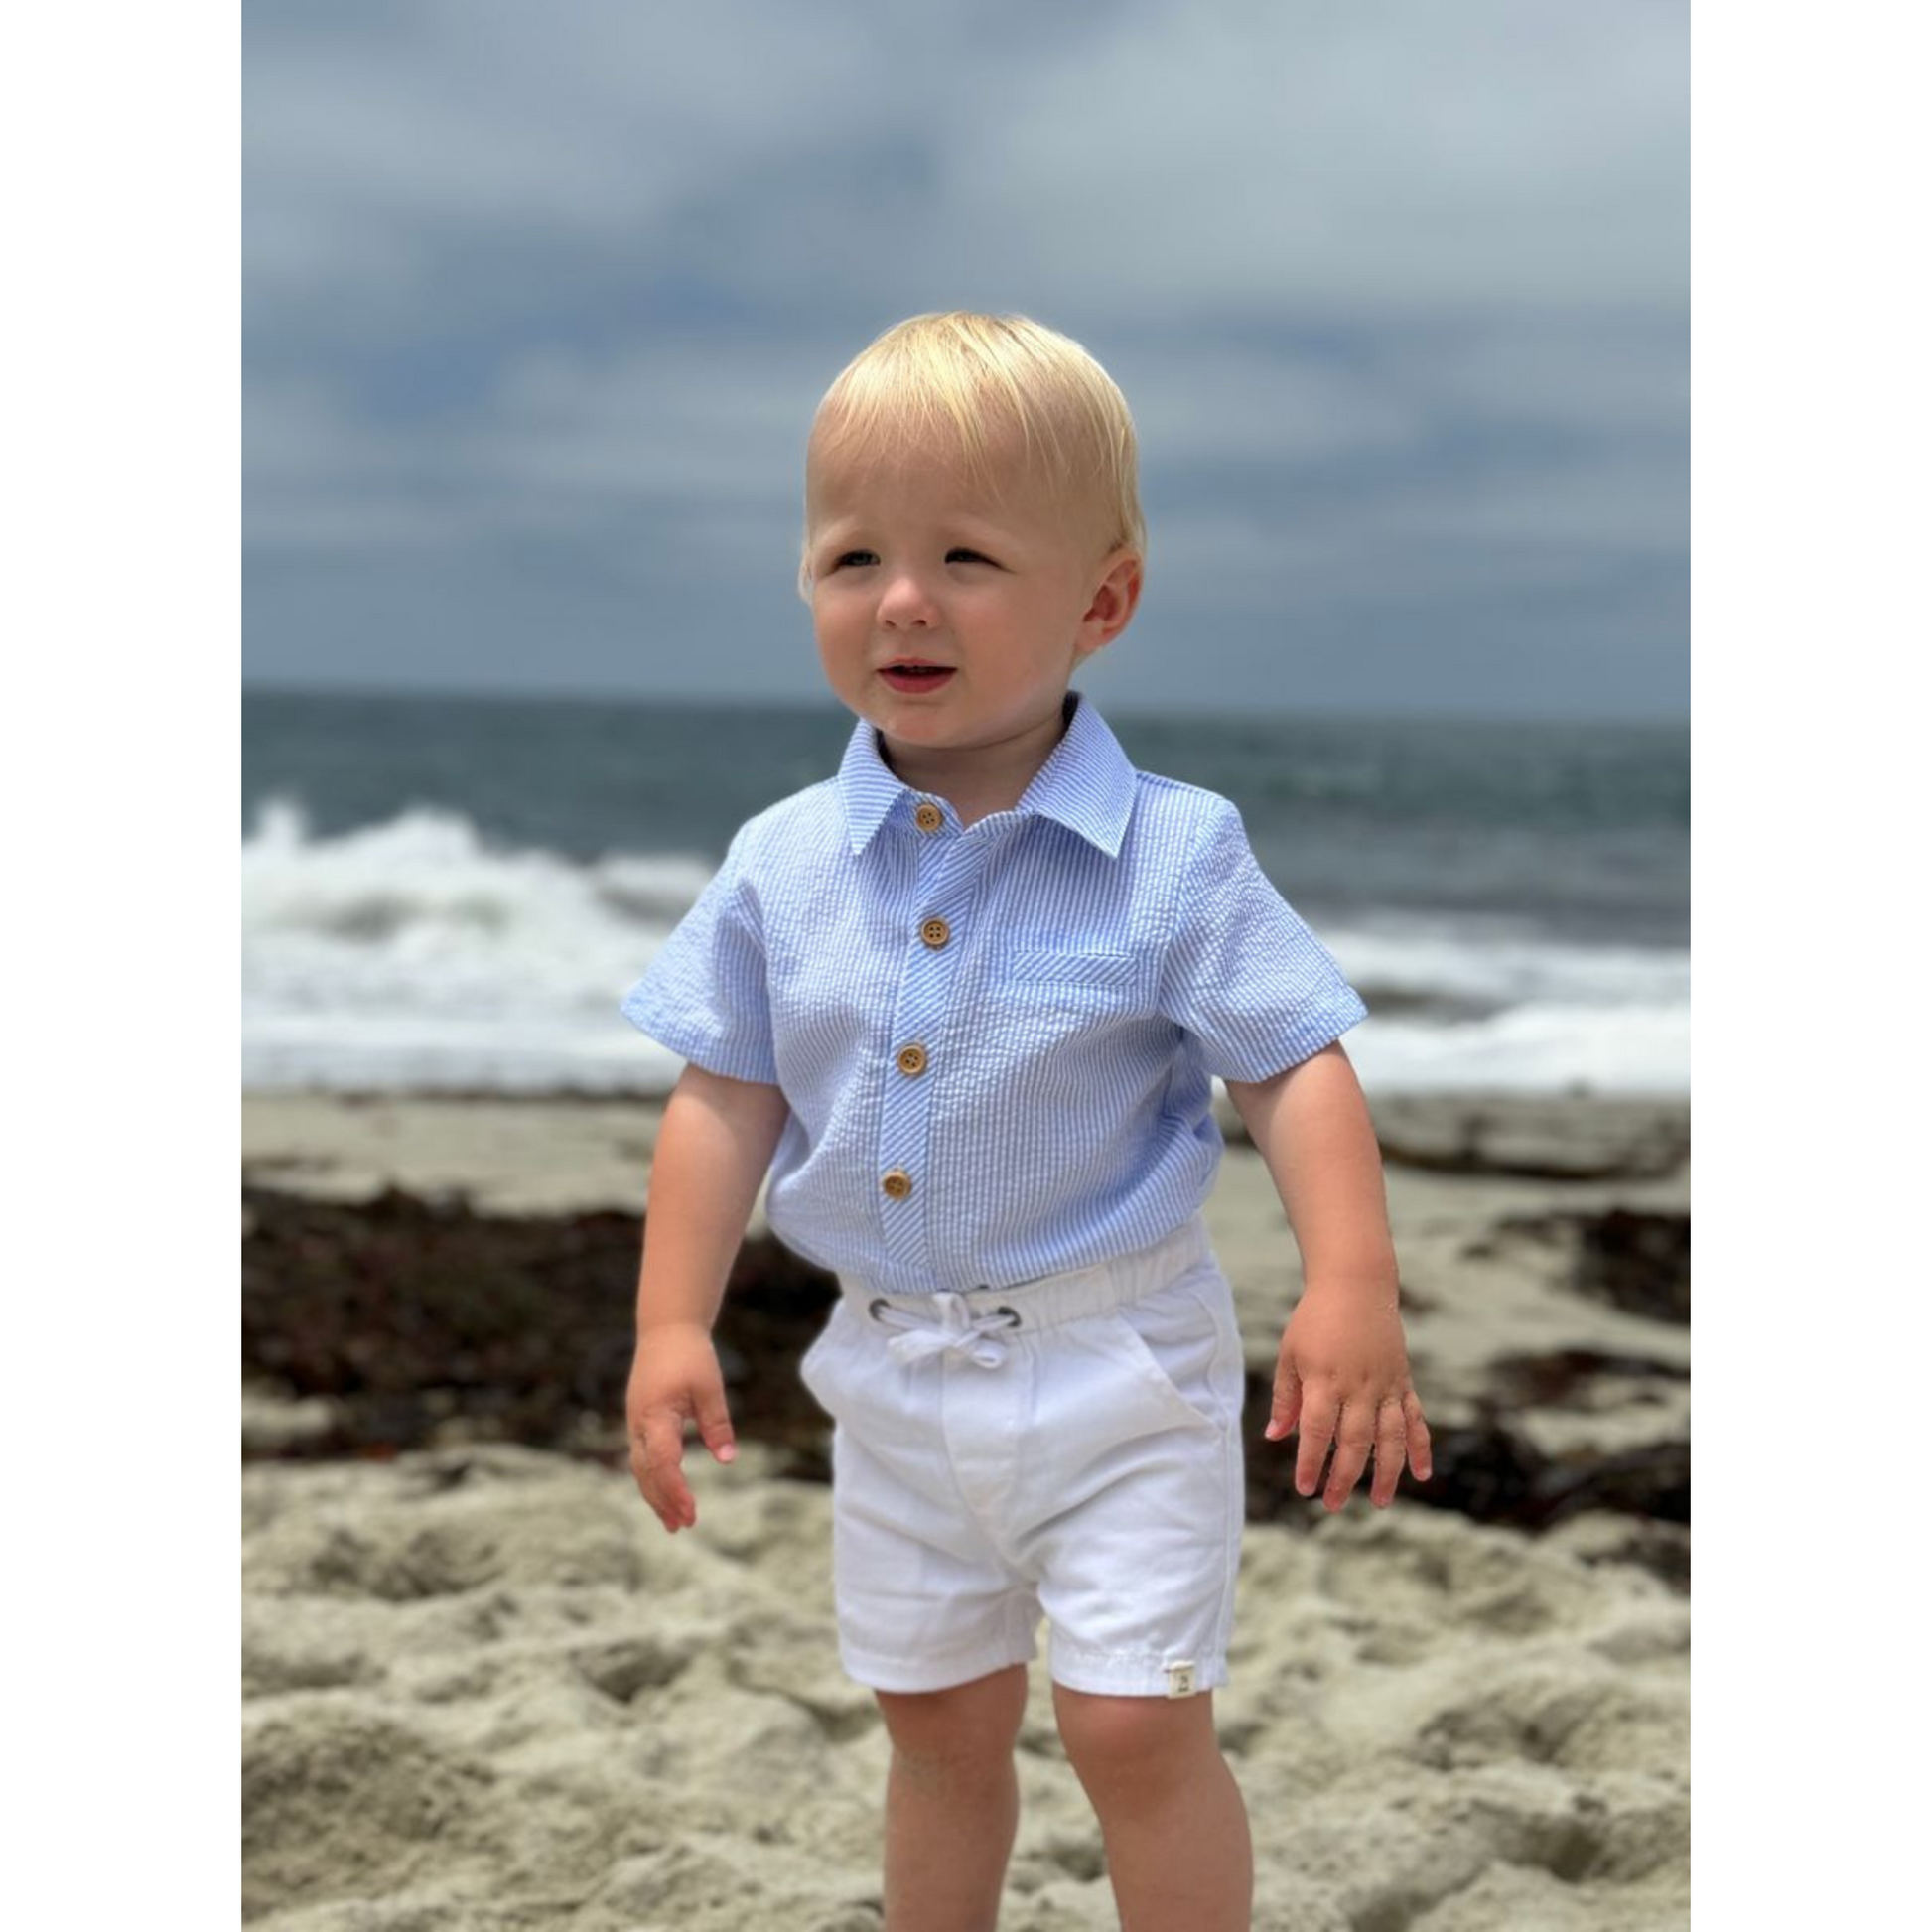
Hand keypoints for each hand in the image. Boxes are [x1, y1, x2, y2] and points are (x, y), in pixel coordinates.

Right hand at [627, 1321, 737, 1532]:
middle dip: (663, 1501)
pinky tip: (667, 1493)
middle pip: (646, 1473)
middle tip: (684, 1526)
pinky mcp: (640, 1422)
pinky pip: (642, 1458)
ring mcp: (636, 1424)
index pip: (662, 1463)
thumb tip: (727, 1460)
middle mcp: (639, 1424)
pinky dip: (654, 1478)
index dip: (675, 1490)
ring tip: (674, 1523)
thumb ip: (717, 1424)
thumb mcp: (710, 1388)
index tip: (692, 1511)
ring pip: (641, 1469)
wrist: (665, 1330)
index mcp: (656, 1415)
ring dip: (656, 1495)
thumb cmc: (690, 1356)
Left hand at [1263, 1281, 1431, 1510]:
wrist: (1355, 1285)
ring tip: (1379, 1502)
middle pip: (1355, 1441)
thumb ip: (1285, 1398)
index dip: (1311, 1462)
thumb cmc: (1315, 1320)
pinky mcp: (1403, 1382)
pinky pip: (1416, 1419)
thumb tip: (1275, 1437)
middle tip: (1333, 1505)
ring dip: (1387, 1473)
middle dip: (1345, 1477)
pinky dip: (1421, 1448)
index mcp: (1325, 1380)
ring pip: (1391, 1437)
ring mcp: (1385, 1386)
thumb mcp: (1290, 1354)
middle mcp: (1359, 1387)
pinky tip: (1422, 1475)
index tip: (1305, 1488)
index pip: (1318, 1432)